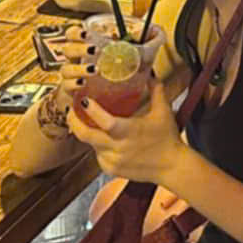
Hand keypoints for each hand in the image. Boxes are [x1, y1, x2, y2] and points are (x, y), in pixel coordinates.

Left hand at [69, 79, 185, 185]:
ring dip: (88, 133)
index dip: (91, 110)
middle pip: (86, 136)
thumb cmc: (168, 137)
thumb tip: (150, 73)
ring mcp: (113, 161)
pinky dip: (98, 145)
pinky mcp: (111, 169)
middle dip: (74, 122)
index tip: (83, 99)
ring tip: (86, 121)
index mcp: (130, 131)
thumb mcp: (164, 111)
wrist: (171, 167)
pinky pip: (97, 155)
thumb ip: (156, 90)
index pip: (105, 121)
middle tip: (71, 110)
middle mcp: (118, 148)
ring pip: (90, 145)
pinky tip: (103, 138)